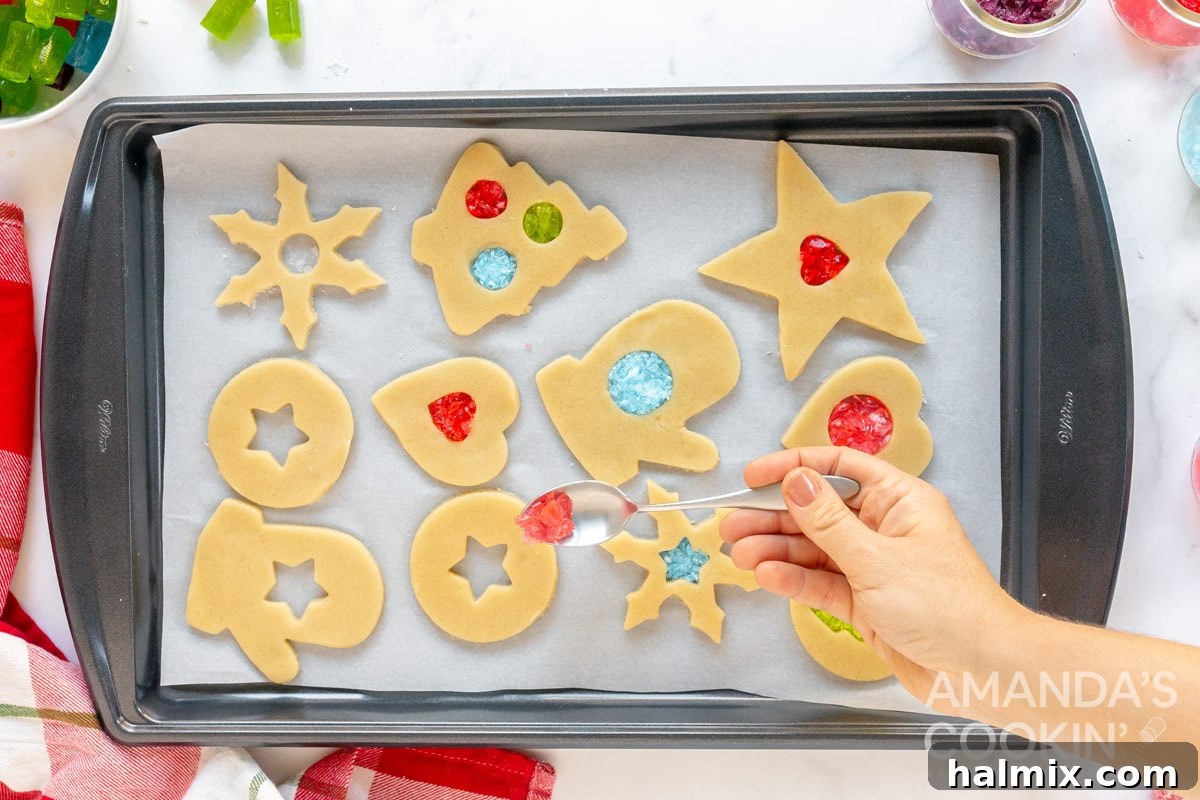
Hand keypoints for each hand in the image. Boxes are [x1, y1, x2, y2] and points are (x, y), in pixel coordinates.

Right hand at [721, 446, 1029, 707]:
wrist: (981, 672)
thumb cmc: (950, 609)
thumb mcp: (878, 559)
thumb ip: (829, 522)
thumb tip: (795, 481)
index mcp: (900, 501)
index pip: (839, 466)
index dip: (795, 466)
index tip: (755, 475)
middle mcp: (885, 528)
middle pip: (819, 511)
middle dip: (774, 516)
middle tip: (733, 522)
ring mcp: (874, 566)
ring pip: (814, 549)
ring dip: (777, 550)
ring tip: (741, 553)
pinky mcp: (866, 603)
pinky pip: (821, 583)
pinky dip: (794, 579)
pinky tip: (768, 576)